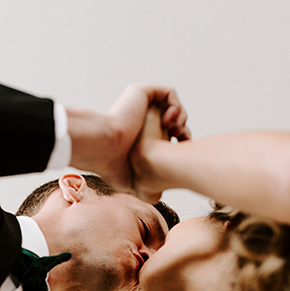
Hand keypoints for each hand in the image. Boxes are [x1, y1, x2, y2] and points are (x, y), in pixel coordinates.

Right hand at [67, 84, 189, 193]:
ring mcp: (140, 104)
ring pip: (172, 105)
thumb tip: (156, 198)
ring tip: (175, 129)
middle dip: (182, 128)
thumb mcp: (132, 180)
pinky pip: (169, 93)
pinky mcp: (141, 92)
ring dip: (181, 117)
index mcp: (140, 134)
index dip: (180, 138)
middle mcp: (140, 117)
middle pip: (172, 117)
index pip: (166, 131)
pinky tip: (170, 120)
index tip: (183, 146)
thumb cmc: (114, 166)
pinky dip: (176, 105)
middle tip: (183, 138)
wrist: (106, 148)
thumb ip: (143, 186)